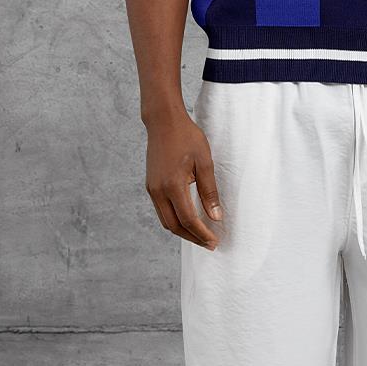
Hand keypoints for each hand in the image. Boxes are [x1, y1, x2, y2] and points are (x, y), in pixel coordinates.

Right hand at [144, 110, 222, 248]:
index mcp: (173, 186)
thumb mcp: (204, 162)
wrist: (163, 121)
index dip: (202, 234)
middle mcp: (158, 191)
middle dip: (192, 238)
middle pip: (174, 226)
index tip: (215, 242)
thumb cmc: (187, 137)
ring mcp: (152, 189)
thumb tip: (216, 217)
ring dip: (183, 231)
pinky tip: (188, 220)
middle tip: (210, 244)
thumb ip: (209, 191)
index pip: (188, 220)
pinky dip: (175, 220)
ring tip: (200, 235)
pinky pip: (162, 211)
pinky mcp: (150, 186)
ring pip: (166, 220)